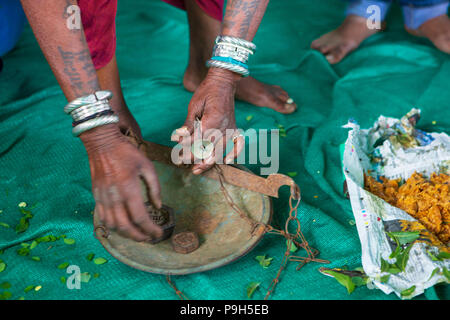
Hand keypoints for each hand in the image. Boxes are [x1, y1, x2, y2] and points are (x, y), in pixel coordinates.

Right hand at [81, 124, 162, 241]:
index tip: (158, 233)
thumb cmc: (127, 153)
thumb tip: (159, 206)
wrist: (102, 143)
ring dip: (125, 234)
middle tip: (148, 238)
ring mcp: (103, 198)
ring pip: (113, 225)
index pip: (140, 218)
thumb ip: (154, 188)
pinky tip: (122, 226)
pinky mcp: (96, 196)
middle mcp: (114, 197)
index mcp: (129, 189)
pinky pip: (103, 218)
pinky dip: (113, 227)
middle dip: (138, 236)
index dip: (150, 229)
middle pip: (125, 227)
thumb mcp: (147, 166)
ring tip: (137, 234)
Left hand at [172, 68, 244, 173]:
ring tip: (199, 169)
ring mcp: (231, 129)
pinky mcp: (235, 128)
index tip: (180, 158)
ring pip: (222, 151)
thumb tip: (178, 138)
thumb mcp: (194, 106)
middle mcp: (224, 127)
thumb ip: (188, 124)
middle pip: (212, 151)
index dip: (189, 152)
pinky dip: (233, 154)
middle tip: (189, 168)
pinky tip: (226, 161)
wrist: (223, 82)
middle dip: (199, 162)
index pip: (199, 142)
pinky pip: (238, 144)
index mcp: (212, 121)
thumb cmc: (206, 92)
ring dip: (210, 162)